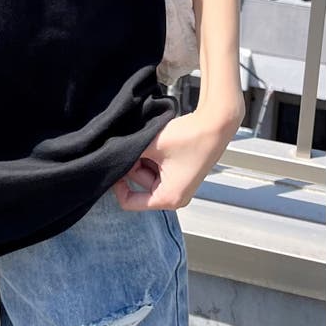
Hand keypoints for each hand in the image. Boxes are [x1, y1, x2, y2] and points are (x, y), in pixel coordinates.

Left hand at [111, 105, 242, 210]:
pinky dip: (153, 155)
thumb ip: (128, 153)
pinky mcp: (180, 173)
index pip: (129, 202)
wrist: (215, 124)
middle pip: (139, 184)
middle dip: (134, 163)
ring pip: (146, 173)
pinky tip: (158, 142)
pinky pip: (157, 168)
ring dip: (144, 157)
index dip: (117, 183)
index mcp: (168, 199)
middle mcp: (174, 197)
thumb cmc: (189, 137)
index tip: (117, 162)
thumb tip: (110, 155)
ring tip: (152, 142)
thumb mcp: (151, 145)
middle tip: (140, 145)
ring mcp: (178, 185)